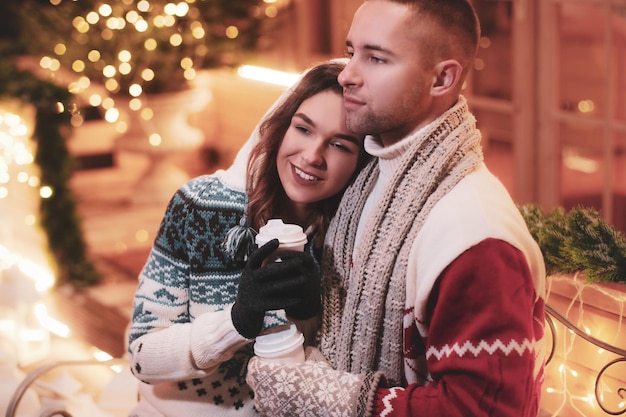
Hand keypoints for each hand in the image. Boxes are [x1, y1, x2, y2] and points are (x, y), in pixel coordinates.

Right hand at [231, 240, 319, 338]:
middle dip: (285, 265)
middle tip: (299, 261)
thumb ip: (262, 267)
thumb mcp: (251, 277)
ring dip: (290, 282)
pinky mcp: (258, 307)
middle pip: (268, 271)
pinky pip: (275, 303)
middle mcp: (249, 281)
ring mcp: (253, 294)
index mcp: (247, 271)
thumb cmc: (253, 291)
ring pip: (274, 287)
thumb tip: (280, 252)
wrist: (241, 315)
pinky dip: (288, 301)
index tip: (277, 241)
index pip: (255, 257)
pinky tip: (299, 299)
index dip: (265, 248)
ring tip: (304, 279)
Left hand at [246, 347, 383, 416]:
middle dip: (261, 378)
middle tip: (273, 373)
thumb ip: (306, 353)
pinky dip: (276, 405)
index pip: (253, 366)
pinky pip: (271, 410)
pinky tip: (287, 401)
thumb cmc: (320, 380)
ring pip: (261, 399)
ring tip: (280, 388)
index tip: (264, 360)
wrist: (331, 404)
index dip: (258, 362)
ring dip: (267, 393)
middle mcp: (263, 393)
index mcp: (266, 375)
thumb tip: (306, 351)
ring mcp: (268, 409)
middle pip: (254, 383)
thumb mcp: (314, 359)